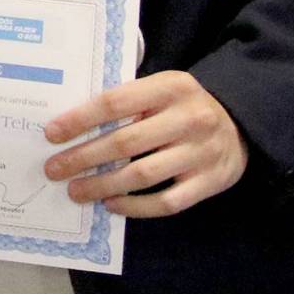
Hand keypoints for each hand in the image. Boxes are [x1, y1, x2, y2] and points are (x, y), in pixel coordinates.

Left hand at [43, 70, 248, 217]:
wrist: (241, 122)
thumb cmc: (184, 105)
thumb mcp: (162, 88)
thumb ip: (129, 100)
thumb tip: (72, 123)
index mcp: (171, 87)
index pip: (116, 102)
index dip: (80, 119)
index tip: (52, 134)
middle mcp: (189, 118)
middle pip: (126, 142)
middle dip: (83, 157)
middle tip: (54, 169)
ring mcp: (202, 153)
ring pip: (143, 175)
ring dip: (103, 185)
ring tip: (76, 191)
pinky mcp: (211, 182)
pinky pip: (167, 201)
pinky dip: (136, 206)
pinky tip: (112, 204)